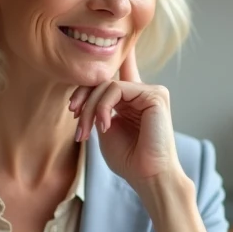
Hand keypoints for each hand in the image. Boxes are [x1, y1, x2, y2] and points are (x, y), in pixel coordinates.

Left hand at [69, 46, 181, 190]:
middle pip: (103, 81)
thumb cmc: (130, 161)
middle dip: (83, 100)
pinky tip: (104, 126)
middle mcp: (144, 92)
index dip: (110, 61)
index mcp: (134, 101)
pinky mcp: (155, 94)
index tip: (97, 55)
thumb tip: (88, 93)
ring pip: (107, 85)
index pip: (121, 72)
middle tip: (77, 124)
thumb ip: (99, 109)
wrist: (149, 177)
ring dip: (90, 108)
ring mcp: (151, 92)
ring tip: (86, 131)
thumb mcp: (106, 131)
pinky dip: (103, 107)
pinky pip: (117, 89)